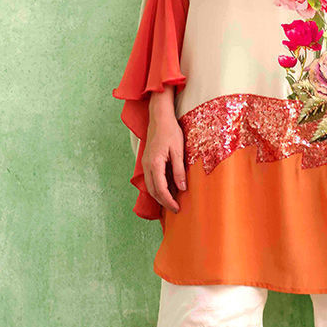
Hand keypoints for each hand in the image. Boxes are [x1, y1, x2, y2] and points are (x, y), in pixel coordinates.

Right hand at [142, 92, 186, 212]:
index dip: (169, 201)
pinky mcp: (147, 161)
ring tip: (171, 202)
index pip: (161, 189)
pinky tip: (167, 188)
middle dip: (163, 202)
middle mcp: (147, 166)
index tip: (177, 209)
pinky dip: (158, 187)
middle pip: (153, 191)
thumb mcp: (179, 151)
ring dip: (160, 196)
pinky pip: (151, 179)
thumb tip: (181, 188)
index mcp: (155, 164)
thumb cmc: (170, 131)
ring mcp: (145, 163)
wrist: (159, 117)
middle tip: (175, 209)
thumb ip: (179, 171)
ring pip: (150, 186)